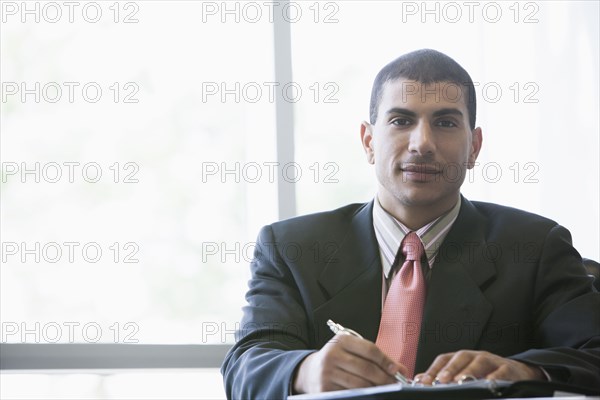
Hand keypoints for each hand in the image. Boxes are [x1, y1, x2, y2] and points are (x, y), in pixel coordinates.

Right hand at [292, 334, 406, 392]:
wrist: (310, 371)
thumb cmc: (338, 359)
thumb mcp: (351, 350)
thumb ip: (374, 356)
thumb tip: (400, 369)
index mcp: (341, 340)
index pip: (369, 349)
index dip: (386, 360)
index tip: (397, 369)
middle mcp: (332, 355)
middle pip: (366, 368)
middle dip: (385, 378)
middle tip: (396, 383)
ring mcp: (327, 373)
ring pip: (360, 384)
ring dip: (377, 389)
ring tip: (386, 389)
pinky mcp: (324, 389)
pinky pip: (350, 394)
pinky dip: (364, 395)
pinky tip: (370, 394)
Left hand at [414, 350, 545, 384]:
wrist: (518, 373)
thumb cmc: (486, 374)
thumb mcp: (464, 374)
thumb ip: (443, 377)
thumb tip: (419, 380)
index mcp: (462, 358)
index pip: (445, 359)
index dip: (433, 369)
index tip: (423, 382)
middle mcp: (475, 356)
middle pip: (461, 357)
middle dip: (449, 369)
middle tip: (441, 381)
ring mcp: (492, 361)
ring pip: (479, 362)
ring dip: (469, 371)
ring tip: (460, 382)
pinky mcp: (508, 369)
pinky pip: (501, 371)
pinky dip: (494, 377)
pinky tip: (488, 384)